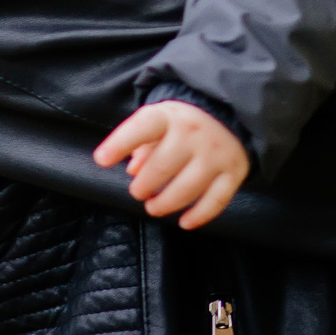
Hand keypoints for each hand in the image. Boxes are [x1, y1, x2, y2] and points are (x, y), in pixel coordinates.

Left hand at [92, 100, 249, 229]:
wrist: (229, 113)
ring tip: (154, 206)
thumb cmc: (182, 123)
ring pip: (187, 188)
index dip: (120, 143)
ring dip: (166, 203)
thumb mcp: (159, 121)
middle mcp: (195, 133)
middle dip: (144, 186)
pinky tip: (185, 221)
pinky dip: (199, 215)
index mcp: (170, 116)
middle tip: (138, 192)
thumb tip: (133, 170)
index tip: (101, 159)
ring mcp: (217, 153)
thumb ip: (141, 144)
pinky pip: (216, 200)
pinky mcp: (234, 171)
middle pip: (162, 167)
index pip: (143, 128)